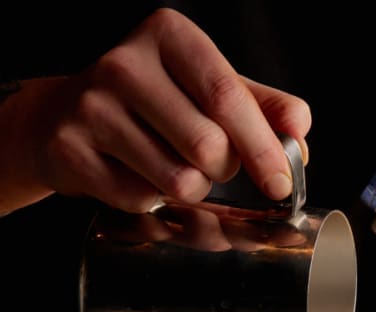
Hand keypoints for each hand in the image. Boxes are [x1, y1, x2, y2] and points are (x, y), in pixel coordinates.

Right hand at [0, 8, 310, 213]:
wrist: (67, 117)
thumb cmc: (157, 104)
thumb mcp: (211, 89)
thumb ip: (262, 107)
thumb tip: (298, 129)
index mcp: (170, 37)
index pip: (227, 97)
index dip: (262, 148)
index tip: (280, 183)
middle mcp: (125, 64)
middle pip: (208, 146)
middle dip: (224, 170)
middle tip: (213, 163)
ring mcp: (91, 107)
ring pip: (179, 180)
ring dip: (192, 189)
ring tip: (173, 166)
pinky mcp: (70, 151)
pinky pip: (142, 200)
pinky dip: (153, 201)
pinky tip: (137, 175)